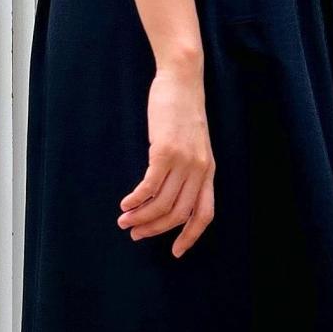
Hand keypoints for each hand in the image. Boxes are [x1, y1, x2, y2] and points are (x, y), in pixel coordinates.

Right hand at [118, 62, 214, 255]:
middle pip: (178, 214)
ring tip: (124, 220)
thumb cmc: (183, 110)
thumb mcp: (194, 143)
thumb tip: (167, 192)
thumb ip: (188, 167)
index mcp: (208, 171)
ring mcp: (184, 161)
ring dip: (140, 216)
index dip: (190, 236)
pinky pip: (149, 185)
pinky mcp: (165, 151)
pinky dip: (136, 199)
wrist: (183, 80)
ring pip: (162, 203)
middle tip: (135, 234)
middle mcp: (200, 170)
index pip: (204, 214)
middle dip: (155, 229)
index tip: (176, 251)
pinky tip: (125, 203)